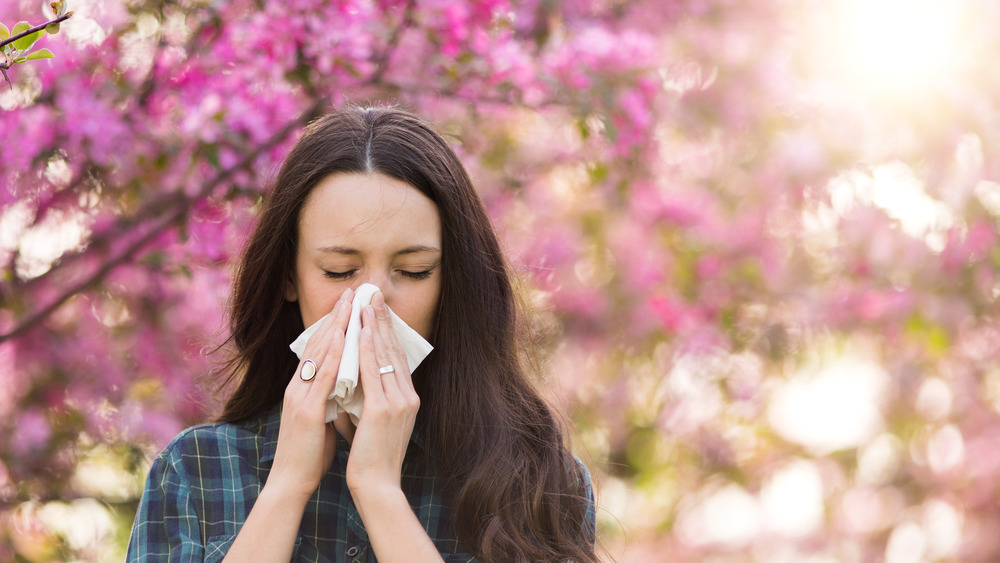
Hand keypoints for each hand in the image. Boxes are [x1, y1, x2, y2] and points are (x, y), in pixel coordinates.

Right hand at [268, 287, 352, 501]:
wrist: (292, 481)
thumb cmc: (309, 453)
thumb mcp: (321, 417)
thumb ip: (329, 398)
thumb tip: (346, 385)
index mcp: (301, 388)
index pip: (318, 348)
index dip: (333, 325)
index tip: (348, 305)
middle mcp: (297, 386)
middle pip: (316, 343)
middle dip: (335, 316)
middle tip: (351, 292)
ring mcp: (299, 396)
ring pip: (318, 353)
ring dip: (335, 326)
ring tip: (349, 304)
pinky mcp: (306, 410)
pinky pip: (322, 376)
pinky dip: (333, 355)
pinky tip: (344, 338)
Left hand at [345, 291, 420, 493]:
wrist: (377, 485)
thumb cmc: (371, 457)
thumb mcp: (373, 421)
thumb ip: (368, 399)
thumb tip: (352, 382)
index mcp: (407, 399)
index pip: (396, 357)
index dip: (386, 331)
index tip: (376, 309)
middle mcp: (408, 396)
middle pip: (393, 349)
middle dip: (382, 320)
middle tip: (373, 294)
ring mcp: (399, 402)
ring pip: (384, 355)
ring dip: (373, 326)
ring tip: (366, 302)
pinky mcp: (385, 410)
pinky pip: (373, 372)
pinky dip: (366, 349)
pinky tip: (359, 331)